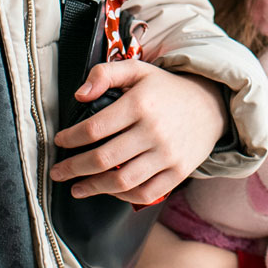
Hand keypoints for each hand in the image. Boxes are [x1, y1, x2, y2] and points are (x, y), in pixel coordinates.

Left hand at [49, 61, 228, 203]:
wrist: (210, 106)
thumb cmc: (165, 90)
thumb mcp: (137, 70)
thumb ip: (104, 74)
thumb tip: (79, 95)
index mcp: (140, 104)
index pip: (94, 128)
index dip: (70, 139)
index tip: (60, 142)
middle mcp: (153, 131)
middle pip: (103, 158)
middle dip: (73, 168)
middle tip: (57, 172)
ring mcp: (167, 154)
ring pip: (121, 181)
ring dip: (93, 187)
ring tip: (77, 188)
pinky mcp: (178, 172)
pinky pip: (145, 193)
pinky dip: (123, 196)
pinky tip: (109, 191)